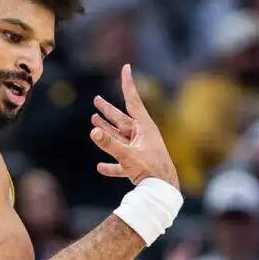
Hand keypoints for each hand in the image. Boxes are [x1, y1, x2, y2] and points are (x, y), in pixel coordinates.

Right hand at [89, 64, 178, 189]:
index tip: (126, 67)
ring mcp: (140, 150)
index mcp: (144, 128)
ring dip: (107, 131)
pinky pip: (121, 162)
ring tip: (94, 121)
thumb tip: (93, 131)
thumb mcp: (128, 156)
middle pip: (122, 120)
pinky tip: (100, 167)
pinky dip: (111, 164)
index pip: (133, 100)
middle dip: (108, 111)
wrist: (164, 192)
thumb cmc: (151, 170)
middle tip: (97, 100)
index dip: (128, 83)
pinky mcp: (138, 165)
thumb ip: (110, 144)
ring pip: (120, 138)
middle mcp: (142, 136)